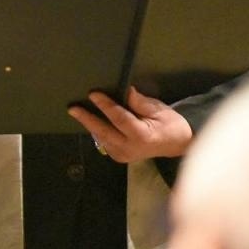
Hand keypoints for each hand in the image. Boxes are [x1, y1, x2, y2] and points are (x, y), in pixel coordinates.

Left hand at [70, 86, 192, 162]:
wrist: (176, 145)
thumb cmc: (169, 125)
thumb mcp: (160, 110)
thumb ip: (141, 102)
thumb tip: (126, 91)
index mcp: (142, 136)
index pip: (119, 118)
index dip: (105, 105)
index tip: (93, 94)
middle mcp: (129, 148)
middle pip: (104, 131)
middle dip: (87, 118)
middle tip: (73, 108)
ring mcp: (123, 155)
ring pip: (101, 138)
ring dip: (89, 124)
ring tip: (76, 111)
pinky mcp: (119, 157)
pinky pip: (104, 142)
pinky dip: (97, 131)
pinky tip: (89, 120)